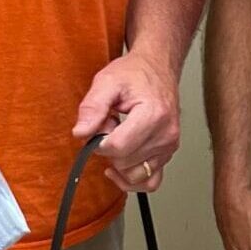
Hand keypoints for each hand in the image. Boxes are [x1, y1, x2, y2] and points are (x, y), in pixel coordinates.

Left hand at [72, 51, 179, 192]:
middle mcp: (165, 133)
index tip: (100, 126)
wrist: (158, 68)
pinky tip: (121, 167)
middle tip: (111, 124)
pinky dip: (133, 179)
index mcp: (153, 115)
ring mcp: (169, 145)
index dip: (99, 141)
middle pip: (124, 162)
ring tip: (120, 138)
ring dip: (120, 162)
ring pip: (135, 175)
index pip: (117, 148)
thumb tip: (81, 133)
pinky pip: (151, 181)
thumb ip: (92, 107)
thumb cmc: (136, 73)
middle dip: (109, 148)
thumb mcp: (107, 81)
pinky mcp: (168, 152)